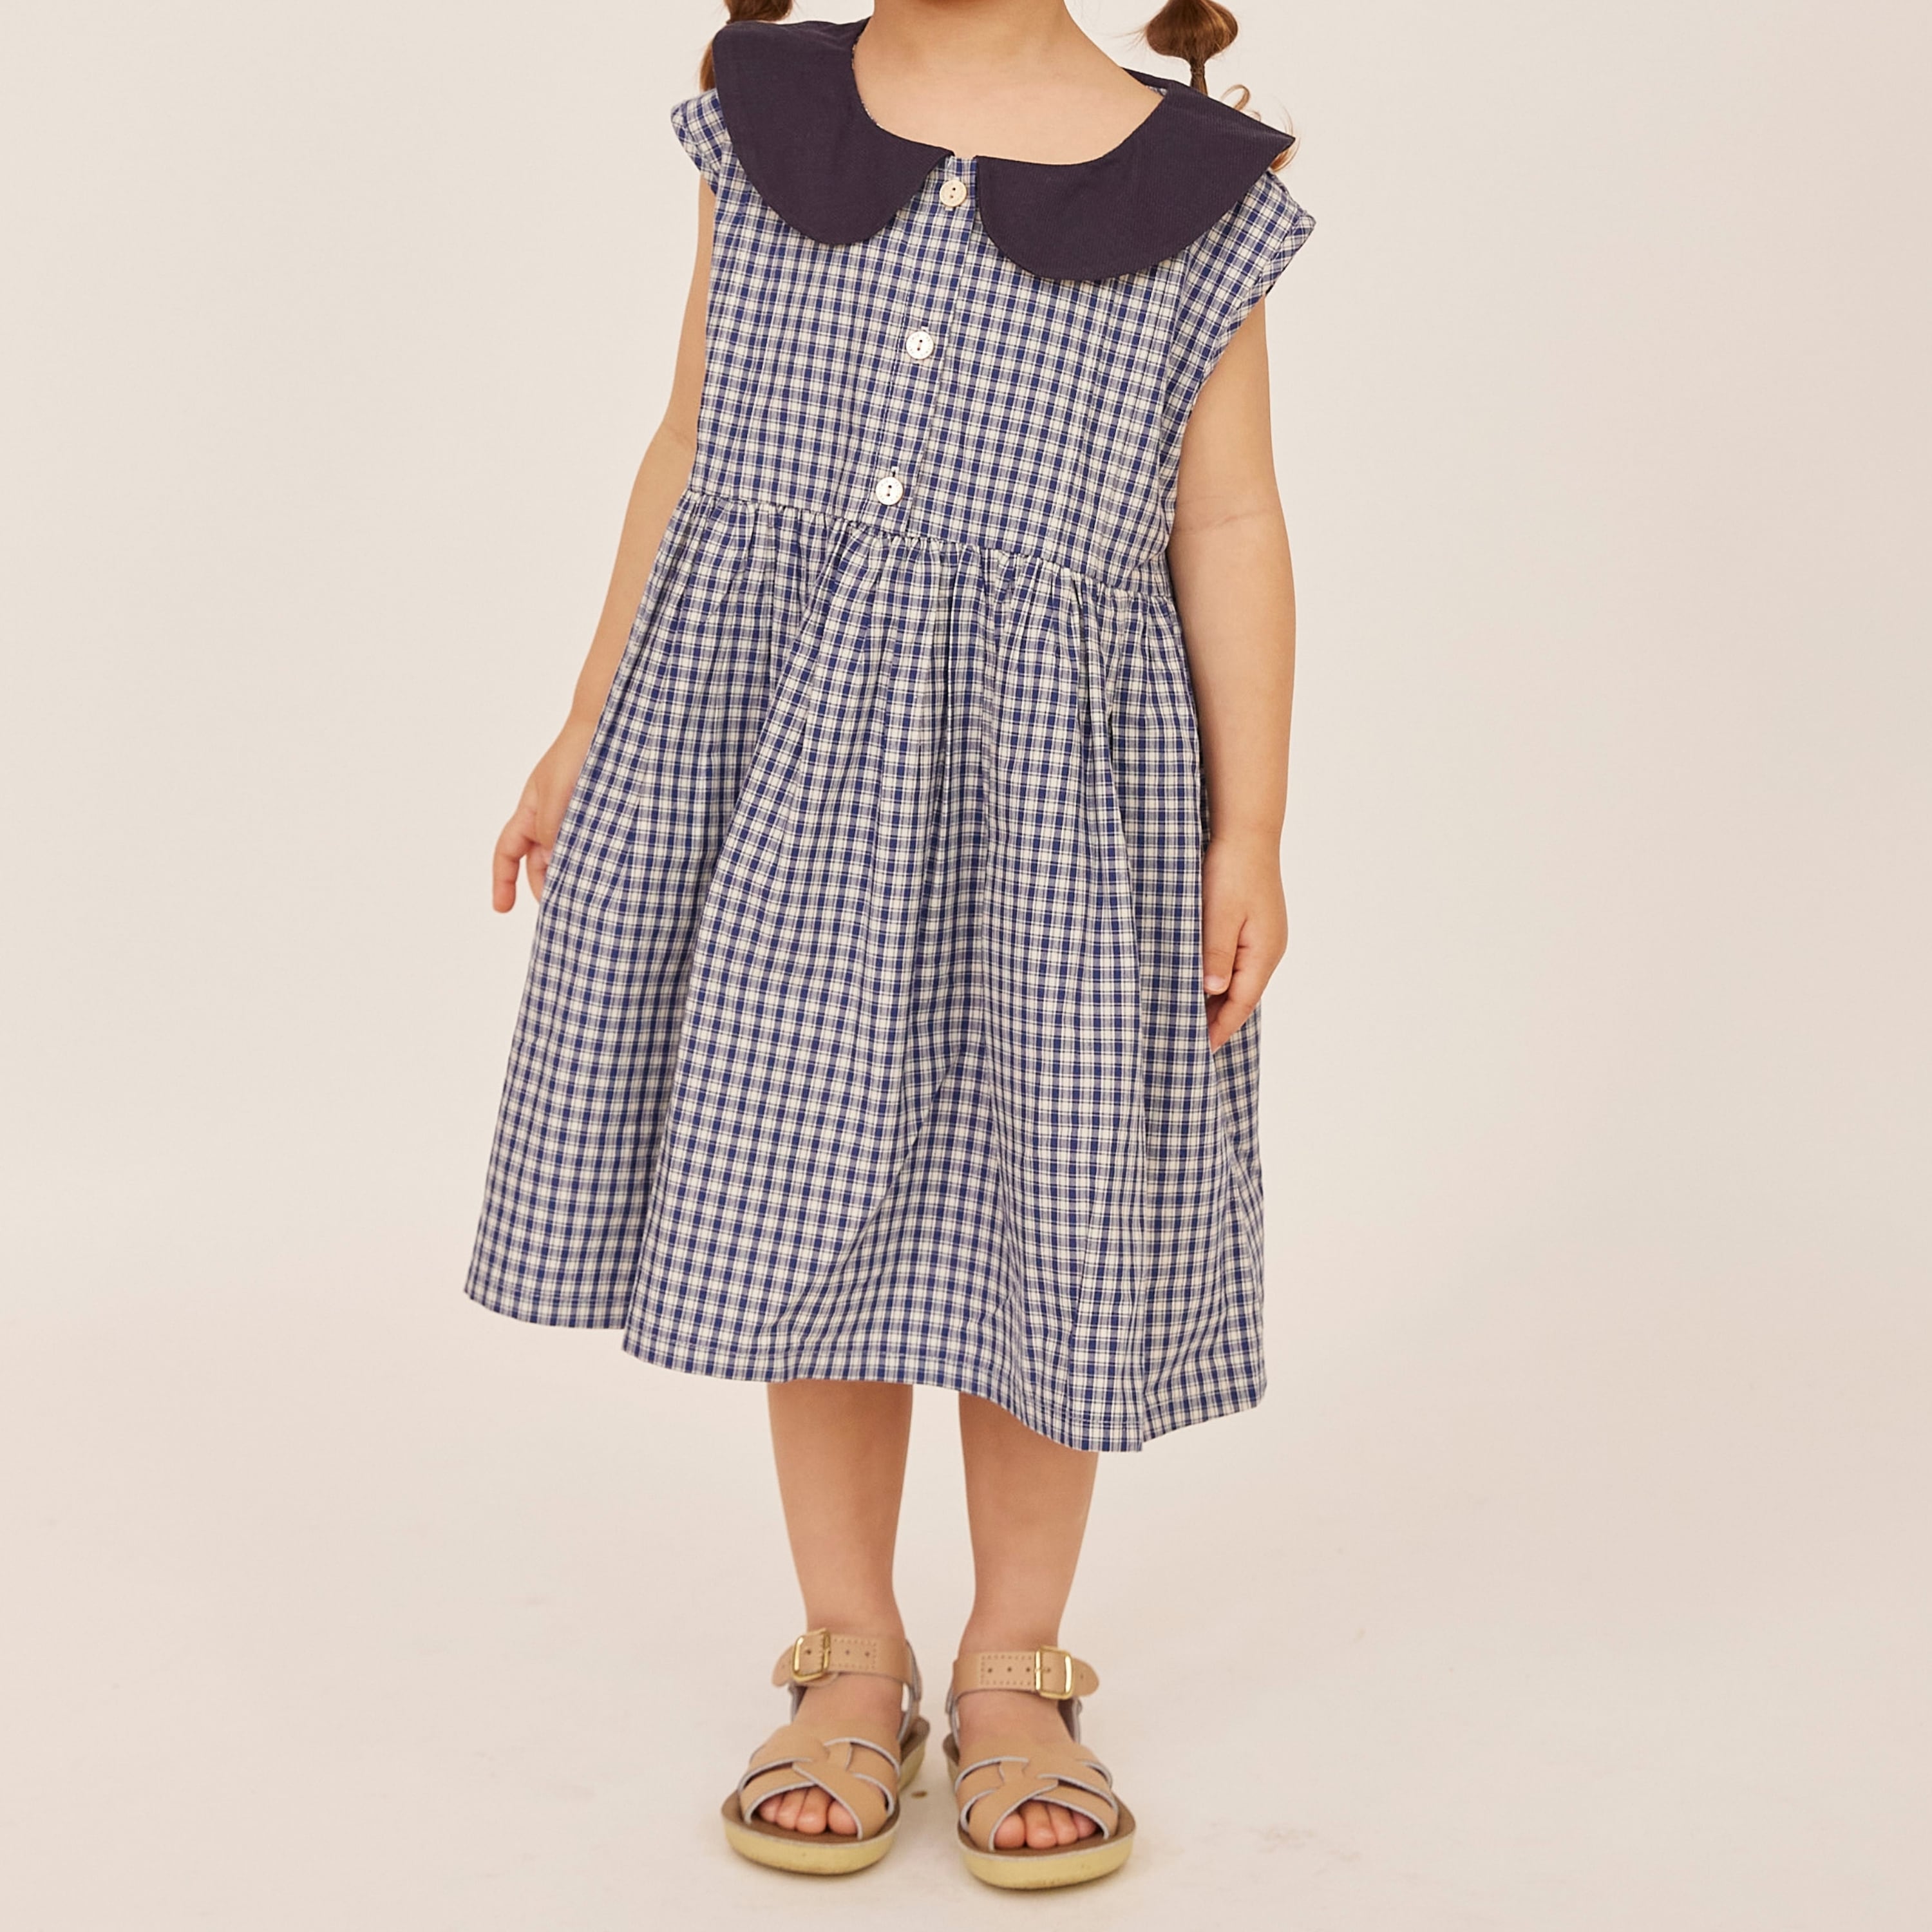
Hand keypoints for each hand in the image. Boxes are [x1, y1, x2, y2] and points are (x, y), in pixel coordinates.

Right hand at [492, 719, 595, 911]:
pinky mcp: (603, 815)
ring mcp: (578, 816)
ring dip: (575, 877)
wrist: (609, 725)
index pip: (508, 851)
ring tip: (588, 900)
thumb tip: (552, 861)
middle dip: (547, 887)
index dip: (502, 880)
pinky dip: (597, 862)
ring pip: (570, 856)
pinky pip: (594, 845)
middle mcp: (552, 816)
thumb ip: (551, 829)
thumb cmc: (578, 753)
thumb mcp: (557, 794)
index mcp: (531, 810)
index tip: (502, 908)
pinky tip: (611, 876)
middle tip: (562, 911)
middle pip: (541, 862)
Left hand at [1201, 833, 1287, 1050]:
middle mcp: (1269, 950)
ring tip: (1191, 1018)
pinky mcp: (1256, 928)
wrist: (1248, 834)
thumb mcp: (1218, 915)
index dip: (1221, 1028)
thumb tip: (1213, 992)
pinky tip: (1203, 983)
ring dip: (1219, 1000)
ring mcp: (1265, 939)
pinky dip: (1222, 979)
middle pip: (1243, 997)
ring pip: (1240, 981)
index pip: (1241, 1003)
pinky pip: (1239, 964)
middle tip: (1188, 1040)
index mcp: (1263, 953)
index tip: (1200, 1049)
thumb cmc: (1232, 871)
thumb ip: (1215, 955)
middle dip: (1218, 1019)